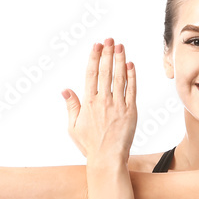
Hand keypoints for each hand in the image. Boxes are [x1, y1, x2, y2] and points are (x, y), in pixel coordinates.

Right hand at [62, 37, 136, 160]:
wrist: (107, 158)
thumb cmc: (89, 145)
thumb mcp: (73, 127)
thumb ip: (71, 106)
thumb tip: (65, 90)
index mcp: (88, 103)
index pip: (91, 74)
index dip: (95, 58)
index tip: (97, 45)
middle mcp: (103, 101)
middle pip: (106, 72)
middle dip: (108, 53)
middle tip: (110, 39)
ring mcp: (118, 105)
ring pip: (119, 78)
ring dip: (120, 60)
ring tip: (120, 46)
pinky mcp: (131, 111)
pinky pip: (132, 90)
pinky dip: (132, 77)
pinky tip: (131, 65)